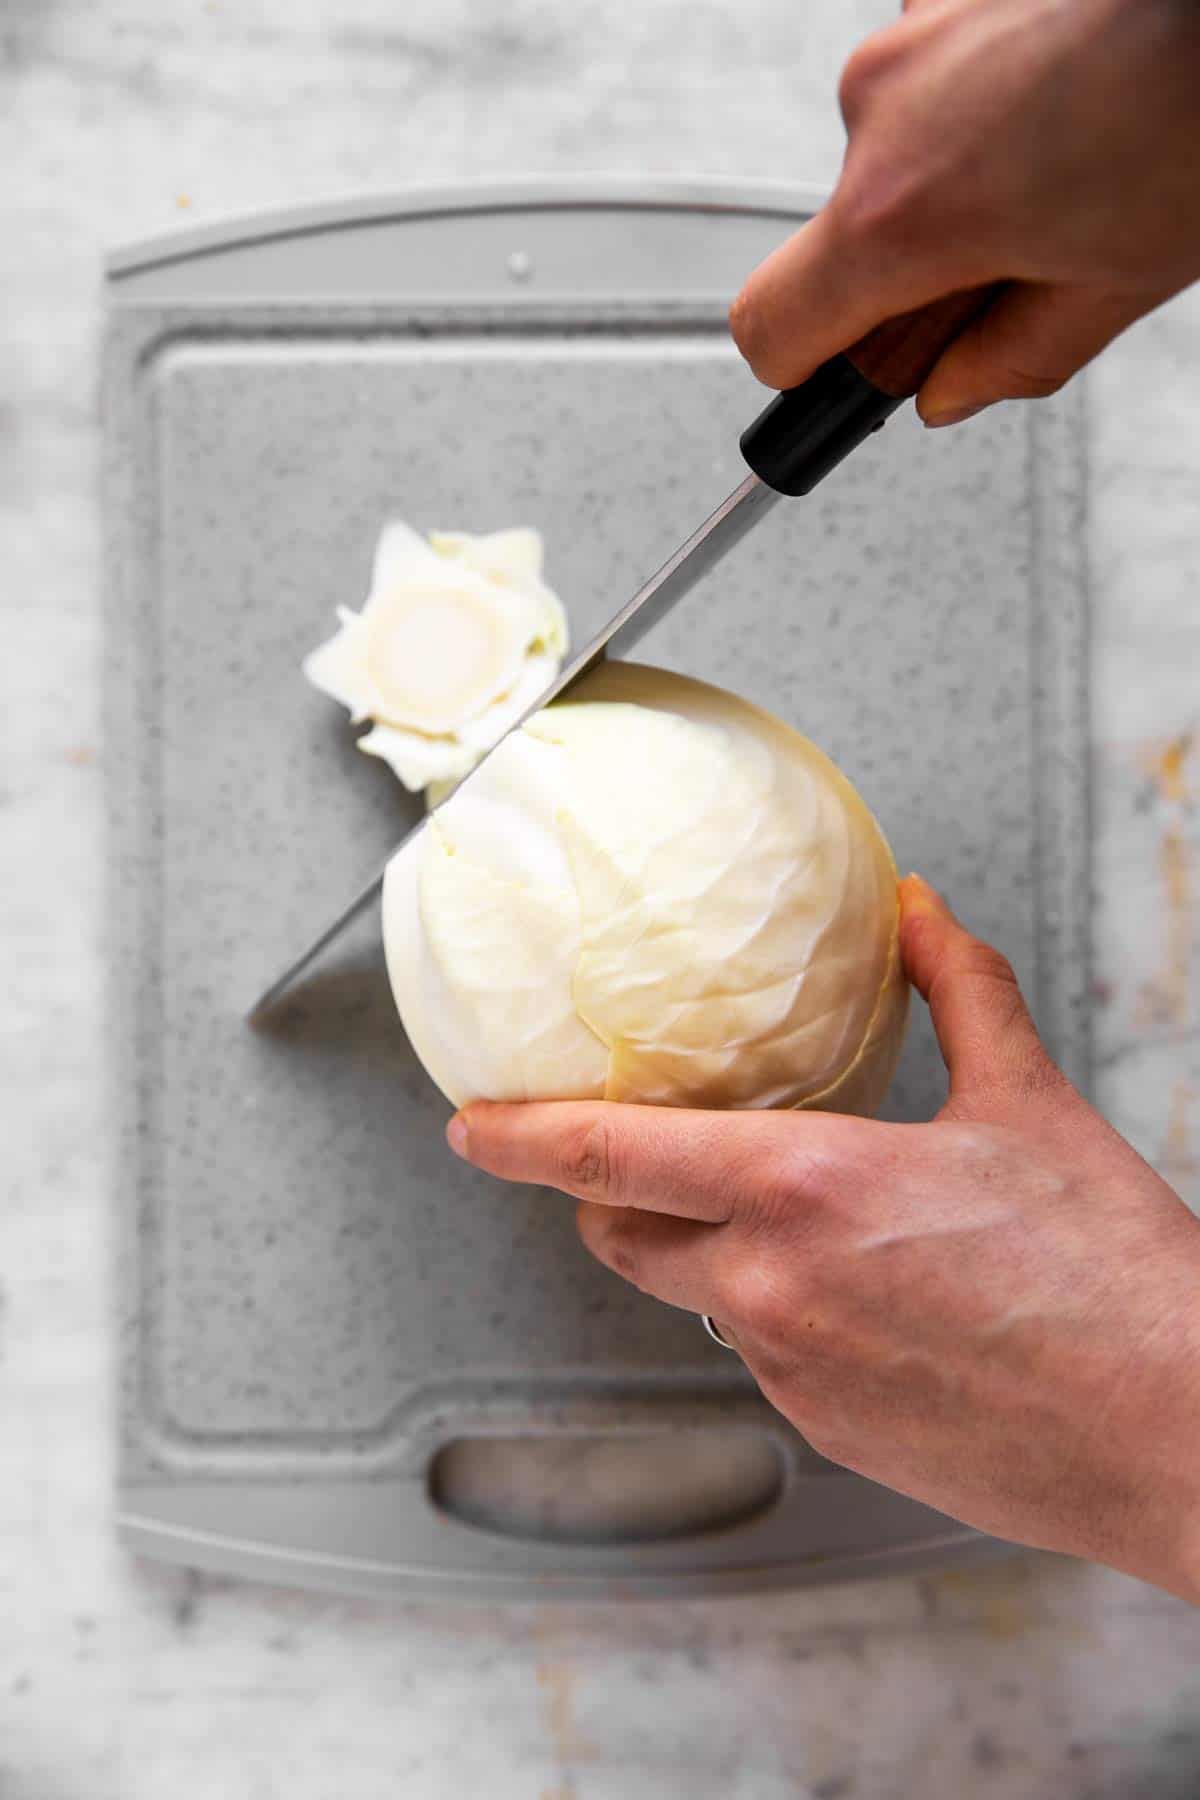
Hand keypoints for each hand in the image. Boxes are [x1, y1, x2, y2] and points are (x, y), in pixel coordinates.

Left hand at [448, 877, 1199, 1603]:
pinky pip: (759, 1357)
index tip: (470, 1124)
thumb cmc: (1110, 1276)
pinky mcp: (822, 1432)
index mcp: (804, 1186)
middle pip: (619, 1233)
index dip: (516, 1136)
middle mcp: (774, 1282)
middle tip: (642, 1156)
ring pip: (691, 1296)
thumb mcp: (1028, 1102)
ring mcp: (791, 1369)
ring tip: (786, 1221)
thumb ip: (956, 989)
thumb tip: (918, 912)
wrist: (1172, 1429)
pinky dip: (775, 1314)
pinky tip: (860, 1298)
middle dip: (606, 1193)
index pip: (607, 1152)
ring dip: (702, 1252)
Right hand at [730, 0, 1199, 424]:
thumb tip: (951, 390)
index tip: (838, 372)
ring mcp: (911, 30)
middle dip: (923, 258)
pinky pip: (940, 74)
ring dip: (961, 173)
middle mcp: (881, 111)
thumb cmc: (1194, 101)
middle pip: (851, 231)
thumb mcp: (1119, 277)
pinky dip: (987, 100)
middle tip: (1028, 255)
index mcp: (899, 213)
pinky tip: (1067, 96)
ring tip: (1070, 161)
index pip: (771, 324)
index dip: (802, 366)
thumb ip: (1012, 358)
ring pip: (900, 149)